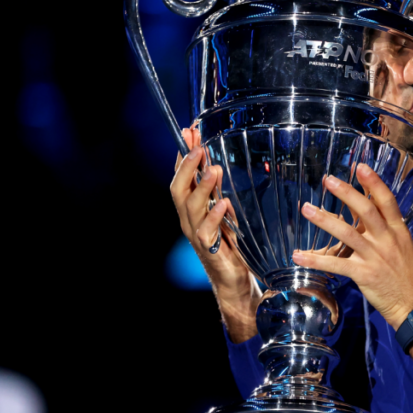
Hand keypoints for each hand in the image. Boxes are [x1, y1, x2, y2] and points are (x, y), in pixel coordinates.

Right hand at [171, 126, 259, 341]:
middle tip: (198, 147)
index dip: (183, 153)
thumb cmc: (232, 244)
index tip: (190, 131)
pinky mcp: (209, 250)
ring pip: (189, 207)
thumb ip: (219, 190)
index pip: (181, 175)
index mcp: (192, 208)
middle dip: (186, 166)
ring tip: (213, 170)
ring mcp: (196, 235)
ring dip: (201, 186)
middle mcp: (188, 219)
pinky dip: (214, 216)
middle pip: (177, 188)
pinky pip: (206, 231)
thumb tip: (219, 161)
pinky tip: (224, 203)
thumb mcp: (226, 211)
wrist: (235, 281)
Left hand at [291, 164, 412, 332]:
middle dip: (346, 193)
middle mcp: (387, 240)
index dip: (373, 182)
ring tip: (307, 208)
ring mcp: (375, 257)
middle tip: (328, 180)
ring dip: (325, 220)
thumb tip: (366, 216)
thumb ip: (386, 231)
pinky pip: (336, 264)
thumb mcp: (403, 247)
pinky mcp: (364, 274)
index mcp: (398, 231)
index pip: (387, 201)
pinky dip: (316, 259)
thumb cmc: (409, 277)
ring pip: (348, 233)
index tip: (360, 166)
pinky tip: (299, 256)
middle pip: (366, 211)